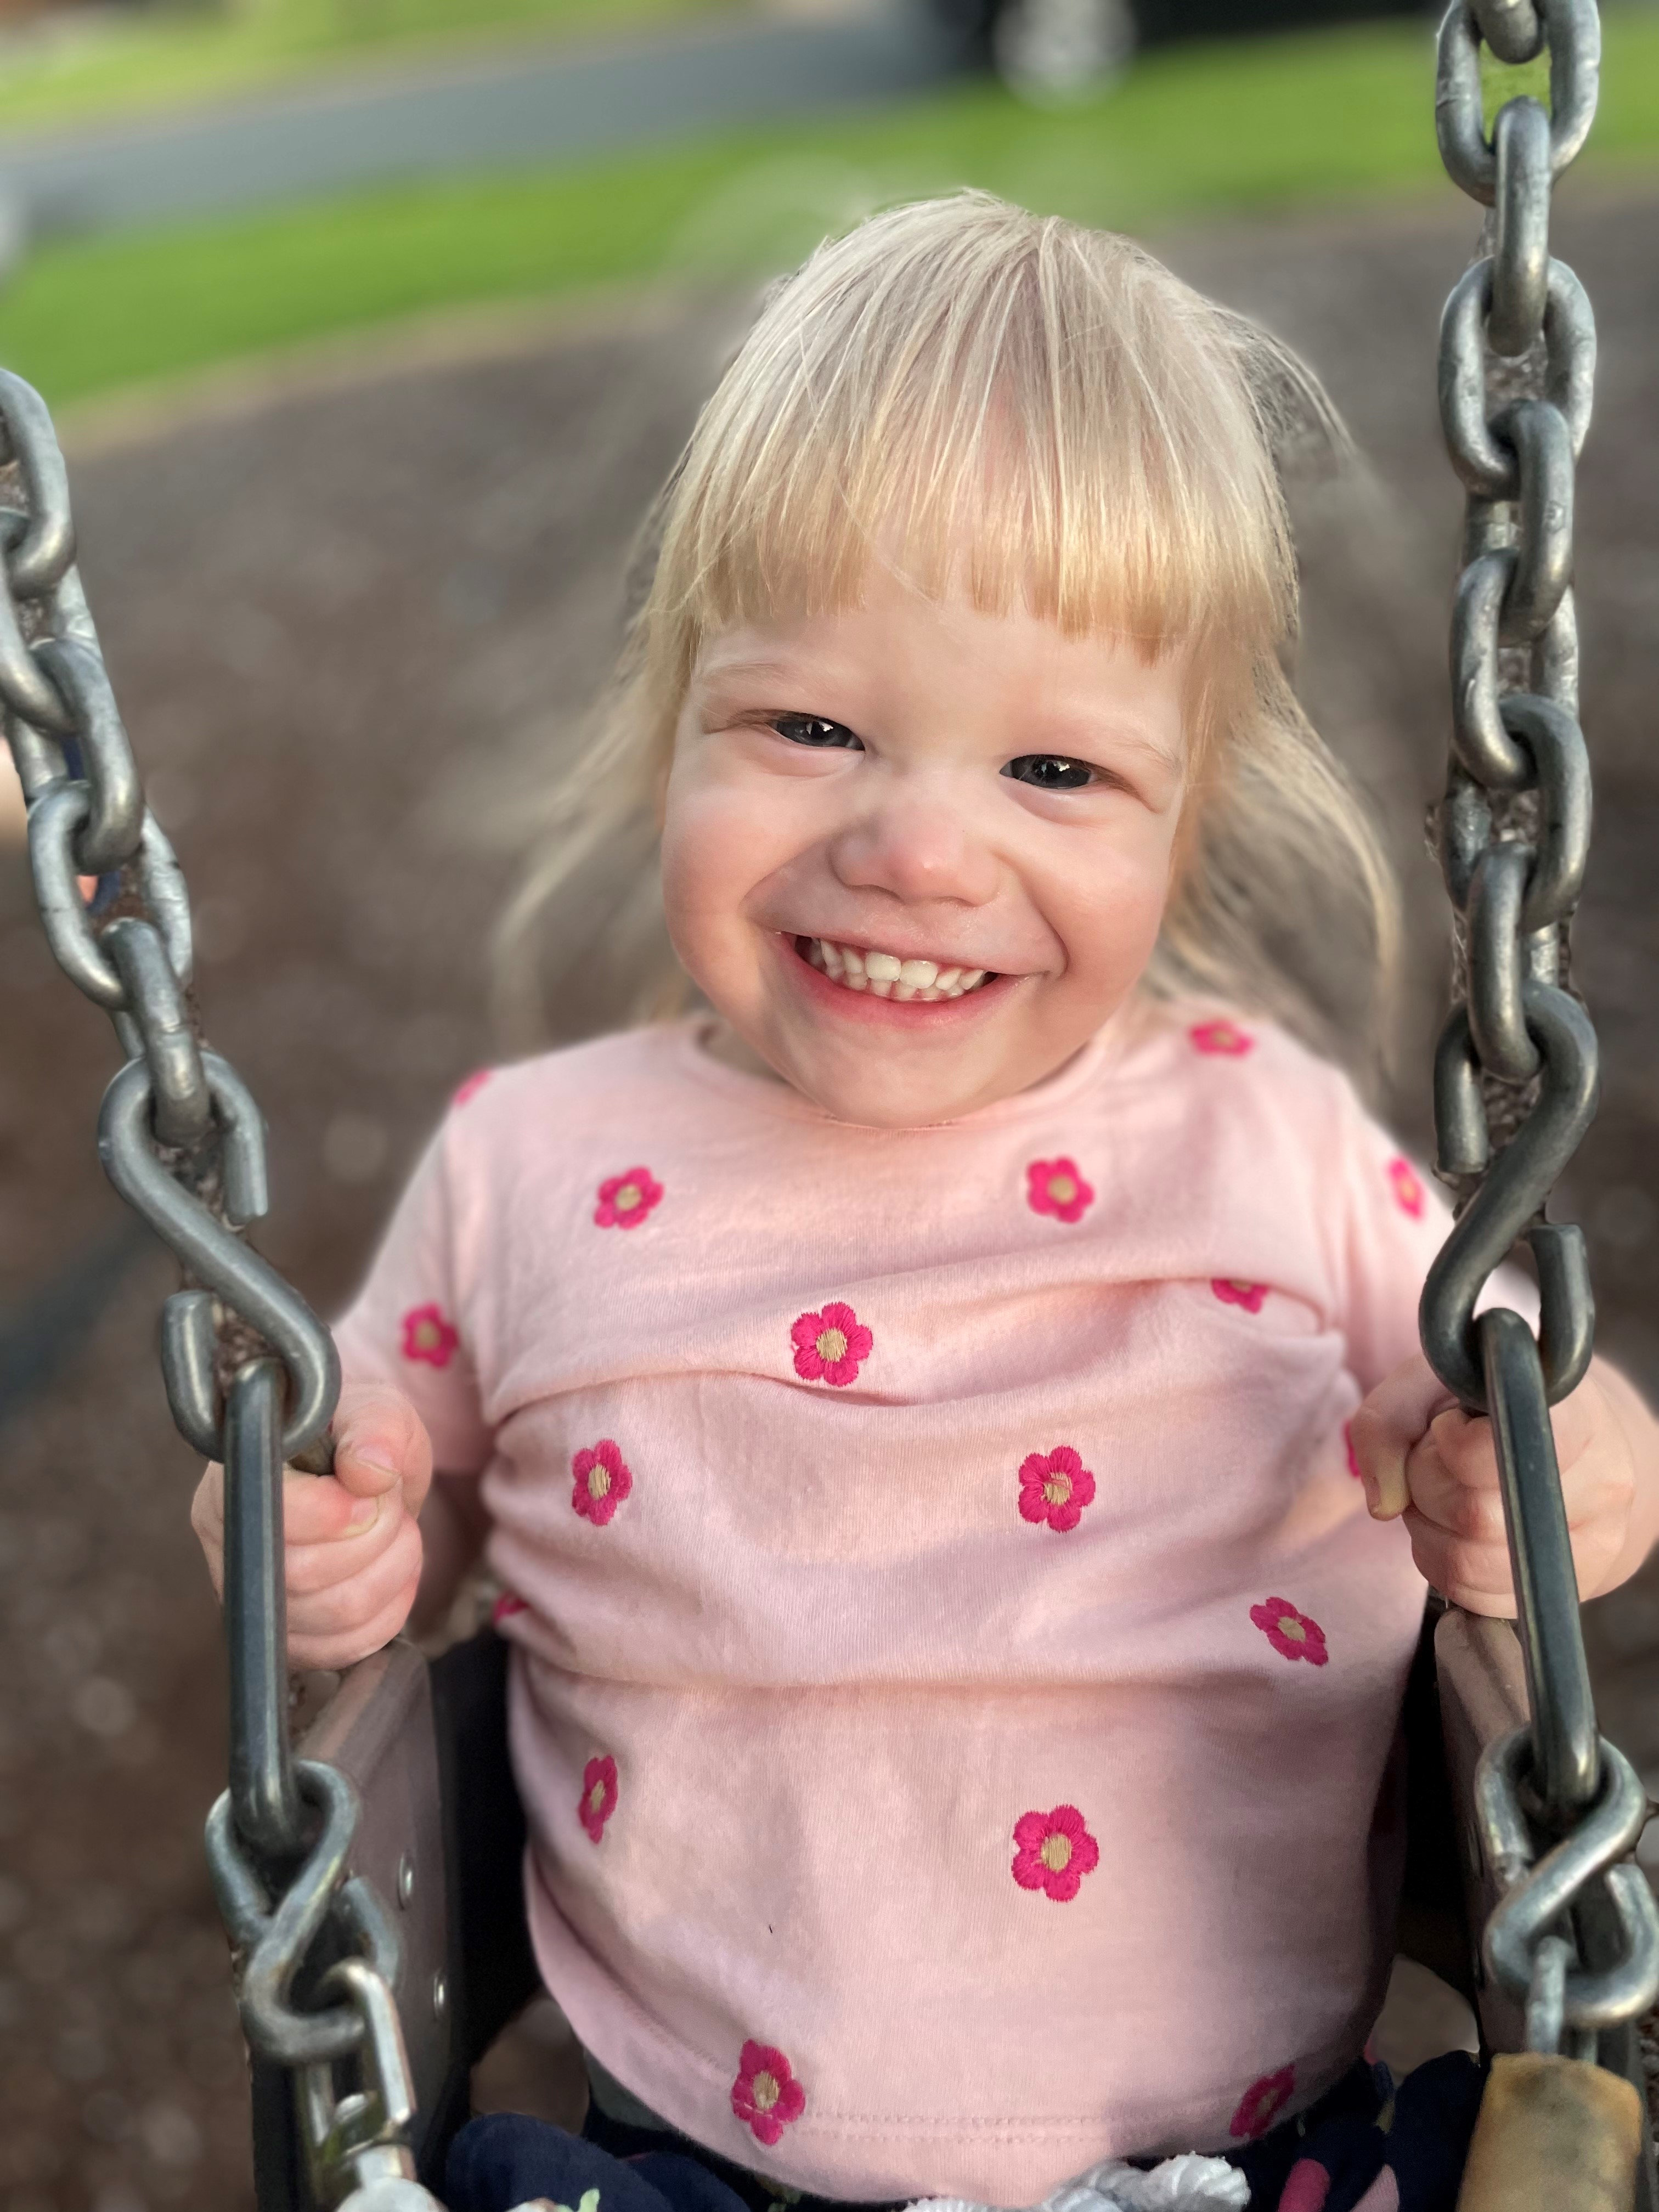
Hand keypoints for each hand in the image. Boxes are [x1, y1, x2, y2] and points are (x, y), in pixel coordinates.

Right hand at [190, 1380, 432, 1668]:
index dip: (333, 1513)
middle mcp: (231, 1543)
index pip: (270, 1517)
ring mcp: (255, 1598)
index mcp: (236, 1478)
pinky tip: (393, 1572)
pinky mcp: (290, 1637)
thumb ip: (374, 1427)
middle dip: (375, 1537)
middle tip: (390, 1503)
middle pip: (302, 1575)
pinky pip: (345, 1649)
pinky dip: (389, 1612)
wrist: (366, 1476)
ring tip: (398, 1531)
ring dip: (391, 1571)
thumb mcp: (374, 1409)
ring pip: (332, 1616)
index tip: (374, 1488)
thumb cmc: (359, 1436)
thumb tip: (369, 1471)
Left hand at [1351, 1353, 1636, 1614]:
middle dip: (1427, 1489)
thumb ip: (1388, 1420)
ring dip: (1431, 1532)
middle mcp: (1601, 1482)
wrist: (1576, 1444)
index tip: (1450, 1425)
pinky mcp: (1574, 1588)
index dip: (1448, 1443)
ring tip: (1446, 1494)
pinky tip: (1457, 1530)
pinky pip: (1480, 1598)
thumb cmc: (1493, 1406)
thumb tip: (1385, 1504)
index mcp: (1573, 1416)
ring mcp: (1595, 1543)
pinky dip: (1445, 1567)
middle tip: (1440, 1461)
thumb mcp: (1433, 1380)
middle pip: (1471, 1515)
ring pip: (1469, 1564)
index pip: (1490, 1454)